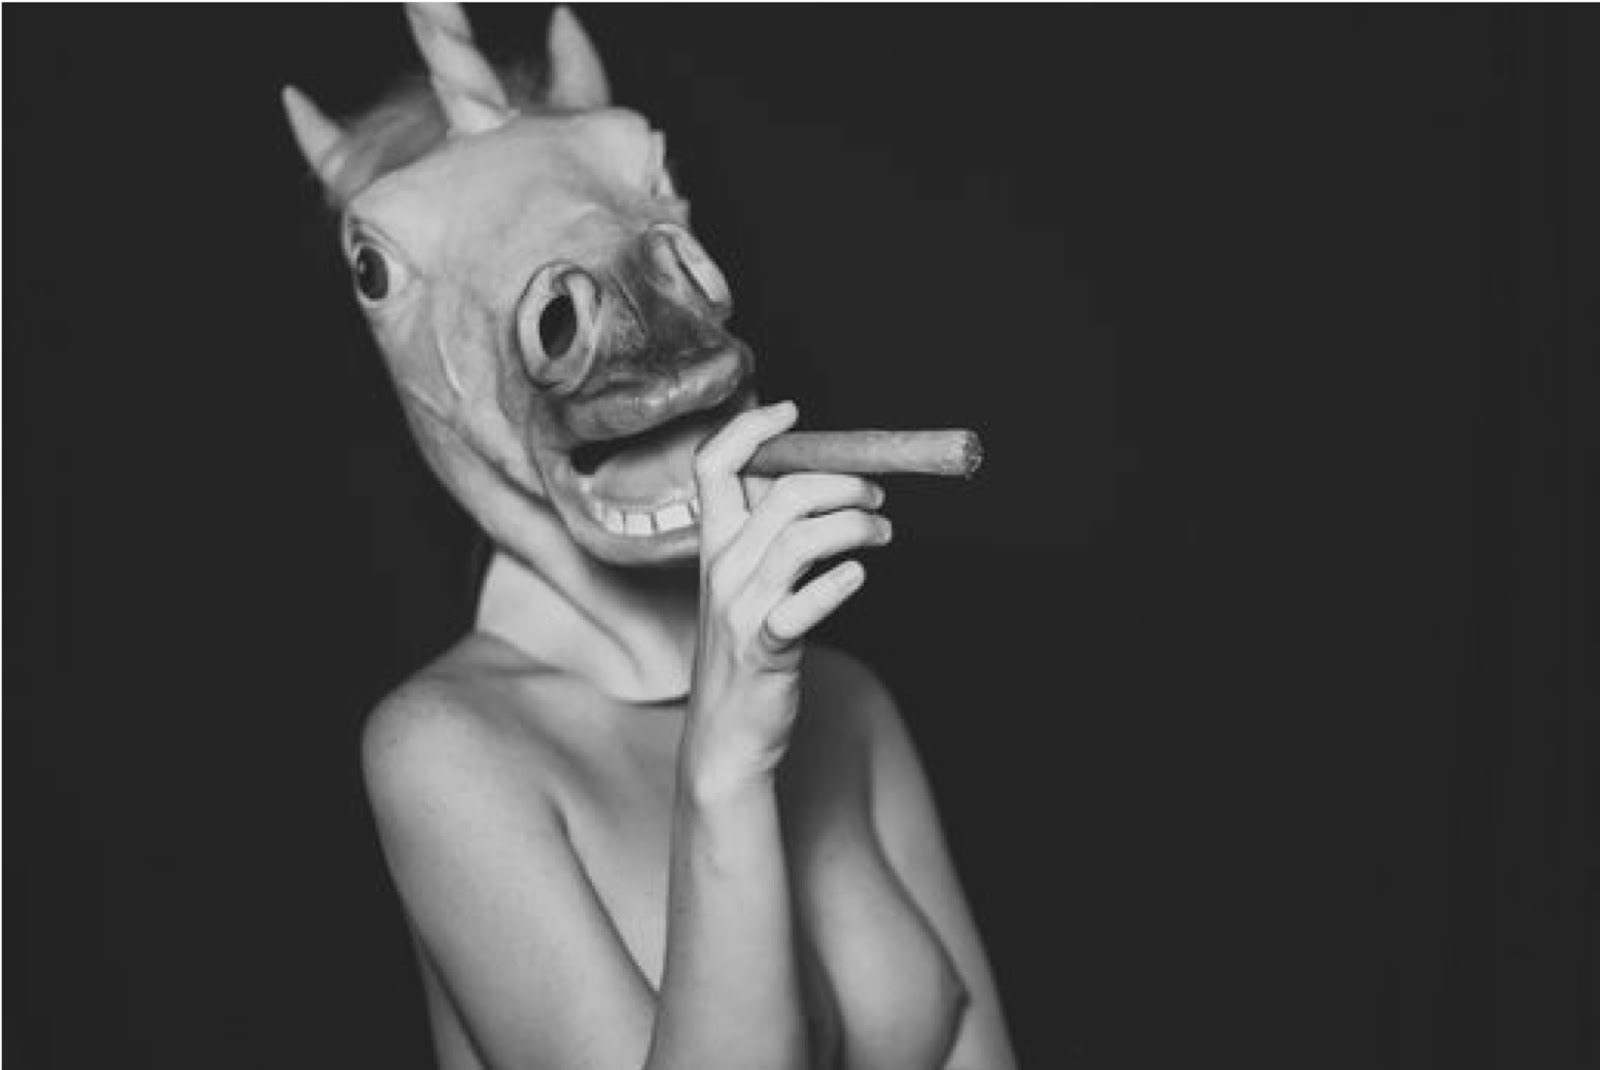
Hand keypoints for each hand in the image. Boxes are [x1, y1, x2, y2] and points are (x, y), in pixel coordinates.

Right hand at [683, 402, 891, 792]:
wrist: (725, 735)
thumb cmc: (746, 652)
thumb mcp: (741, 584)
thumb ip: (763, 535)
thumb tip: (808, 482)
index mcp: (713, 544)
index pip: (713, 465)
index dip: (751, 429)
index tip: (793, 411)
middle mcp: (720, 567)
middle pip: (781, 493)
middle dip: (841, 482)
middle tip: (877, 495)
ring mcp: (740, 607)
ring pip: (800, 539)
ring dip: (855, 524)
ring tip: (883, 530)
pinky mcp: (765, 646)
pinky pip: (804, 604)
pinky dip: (839, 583)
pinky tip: (859, 577)